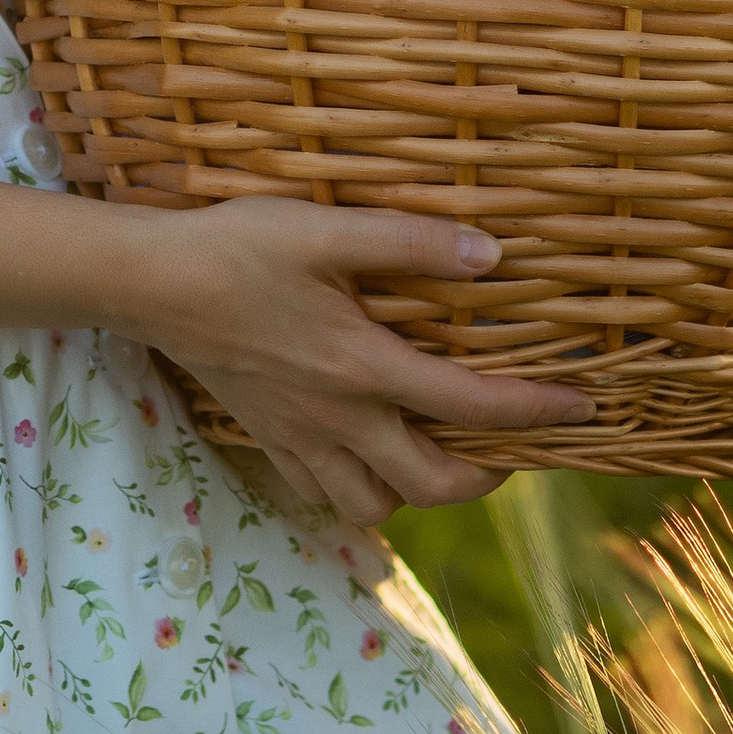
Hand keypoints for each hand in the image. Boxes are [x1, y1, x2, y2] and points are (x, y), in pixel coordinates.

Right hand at [120, 198, 595, 526]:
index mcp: (363, 366)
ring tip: (438, 449)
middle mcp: (339, 417)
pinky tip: (366, 450)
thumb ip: (410, 242)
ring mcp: (301, 436)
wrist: (152, 283)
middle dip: (487, 478)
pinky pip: (325, 494)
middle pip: (433, 486)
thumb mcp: (327, 228)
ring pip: (377, 505)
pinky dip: (359, 488)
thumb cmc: (240, 245)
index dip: (534, 412)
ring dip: (420, 490)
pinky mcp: (268, 437)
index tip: (580, 407)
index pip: (469, 407)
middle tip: (509, 447)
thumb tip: (492, 254)